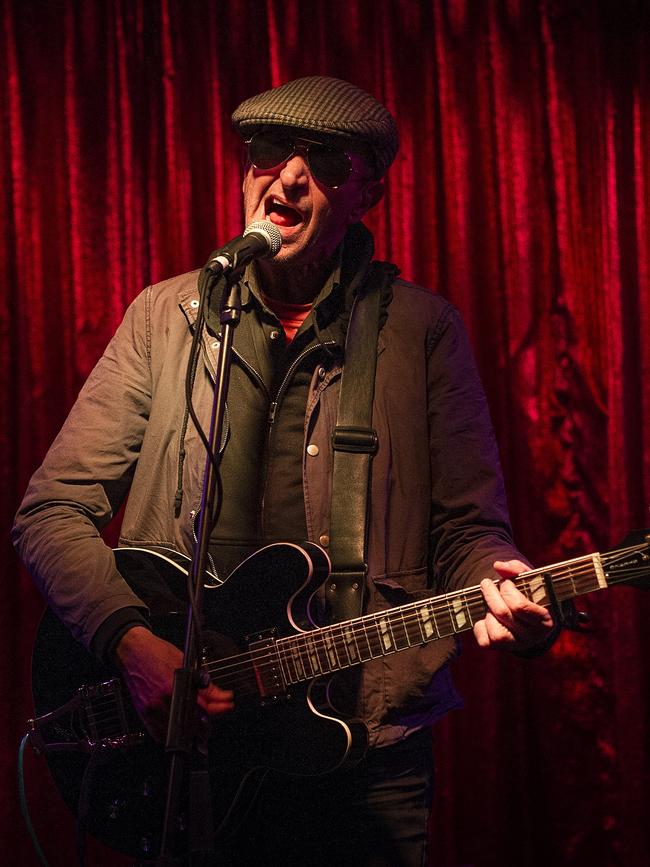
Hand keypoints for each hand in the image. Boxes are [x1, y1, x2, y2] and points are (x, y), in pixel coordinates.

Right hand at [115, 626, 233, 741]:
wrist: (133, 651)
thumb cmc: (156, 652)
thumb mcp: (186, 662)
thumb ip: (204, 683)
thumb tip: (221, 695)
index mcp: (173, 685)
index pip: (201, 706)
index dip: (217, 708)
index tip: (227, 706)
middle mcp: (161, 701)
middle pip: (191, 722)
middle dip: (207, 720)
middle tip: (214, 712)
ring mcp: (151, 710)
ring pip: (177, 732)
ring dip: (191, 729)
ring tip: (199, 720)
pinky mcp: (143, 714)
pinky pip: (159, 733)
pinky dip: (173, 733)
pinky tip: (181, 725)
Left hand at [473, 559, 554, 652]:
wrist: (525, 617)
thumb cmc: (529, 595)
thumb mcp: (529, 580)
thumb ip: (517, 569)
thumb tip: (498, 566)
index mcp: (545, 621)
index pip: (520, 606)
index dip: (508, 590)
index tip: (505, 582)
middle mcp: (532, 637)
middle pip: (502, 614)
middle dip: (491, 594)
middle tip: (487, 583)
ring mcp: (516, 645)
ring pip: (495, 631)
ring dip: (488, 612)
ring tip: (491, 603)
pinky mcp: (499, 649)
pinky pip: (484, 640)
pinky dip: (481, 626)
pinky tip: (488, 617)